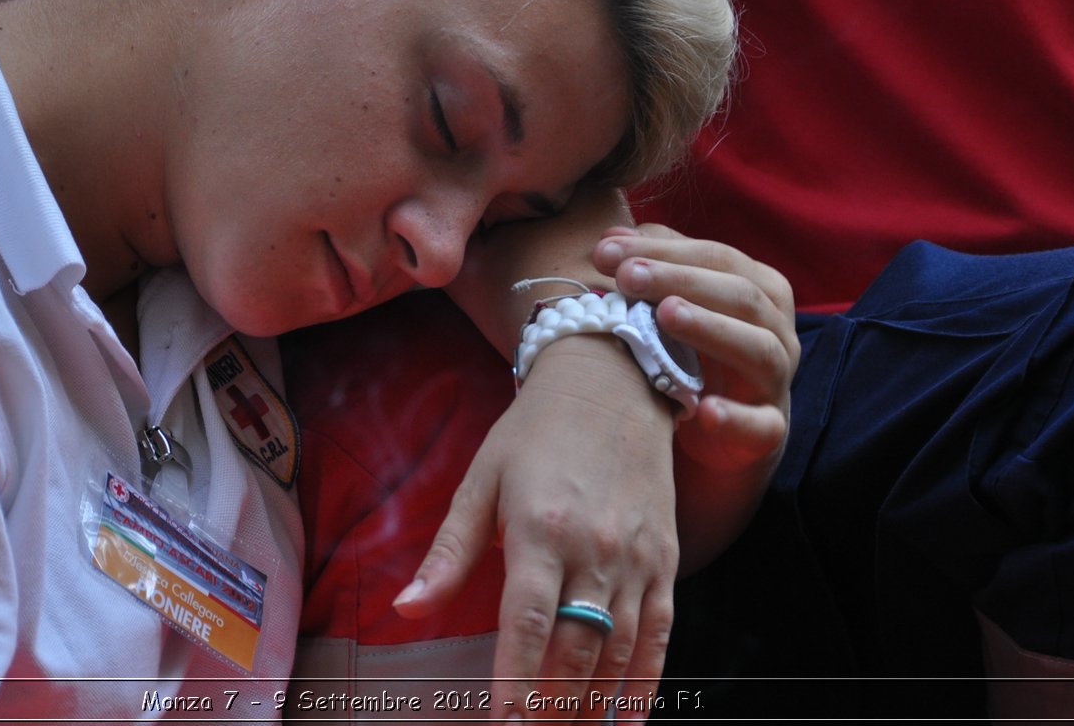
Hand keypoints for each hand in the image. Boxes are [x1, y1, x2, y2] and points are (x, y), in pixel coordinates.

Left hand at [394, 333, 677, 722]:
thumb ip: (450, 552)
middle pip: (576, 648)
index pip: (525, 622)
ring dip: (594, 704)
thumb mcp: (481, 480)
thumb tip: (406, 608)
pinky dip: (646, 682)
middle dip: (552, 706)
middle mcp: (595, 548)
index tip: (502, 725)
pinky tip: (627, 718)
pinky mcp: (668, 559)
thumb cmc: (535, 433)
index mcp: (540, 528)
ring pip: (620, 649)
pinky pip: (661, 633)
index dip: (514, 681)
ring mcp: (638, 557)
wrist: (612, 382)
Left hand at [595, 225, 797, 570]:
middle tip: (627, 276)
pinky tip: (705, 410)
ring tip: (666, 315)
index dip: (662, 249)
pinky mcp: (768, 433)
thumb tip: (610, 237)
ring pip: (758, 348)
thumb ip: (654, 266)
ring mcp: (775, 382)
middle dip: (680, 279)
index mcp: (759, 289)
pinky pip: (761, 425)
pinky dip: (736, 417)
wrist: (722, 436)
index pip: (715, 256)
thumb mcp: (677, 306)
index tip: (605, 250)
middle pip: (739, 294)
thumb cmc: (694, 356)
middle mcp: (775, 330)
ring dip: (711, 329)